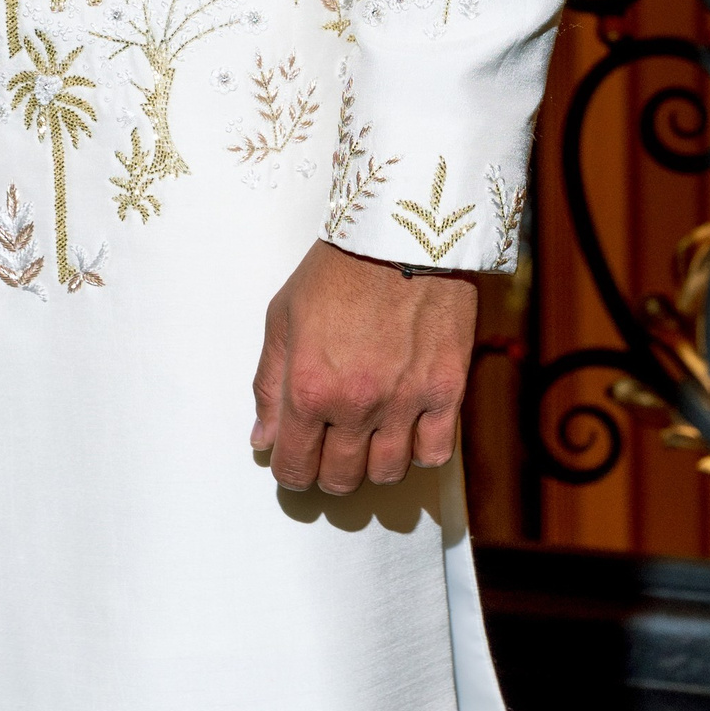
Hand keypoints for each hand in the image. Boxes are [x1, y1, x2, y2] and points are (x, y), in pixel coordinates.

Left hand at [251, 238, 477, 495]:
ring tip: (368, 435)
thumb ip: (268, 383)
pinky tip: (407, 427)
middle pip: (339, 478)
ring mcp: (404, 402)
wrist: (400, 232)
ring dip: (372, 463)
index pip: (293, 467)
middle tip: (329, 445)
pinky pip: (433, 454)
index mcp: (308, 386)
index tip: (294, 458)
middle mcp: (355, 404)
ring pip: (386, 474)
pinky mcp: (446, 391)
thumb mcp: (282, 316)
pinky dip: (418, 450)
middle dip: (327, 469)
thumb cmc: (337, 269)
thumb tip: (263, 440)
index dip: (290, 470)